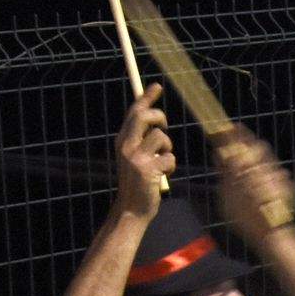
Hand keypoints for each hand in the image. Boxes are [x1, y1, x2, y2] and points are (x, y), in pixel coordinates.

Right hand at [111, 85, 171, 211]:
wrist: (131, 209)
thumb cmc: (138, 183)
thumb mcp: (136, 158)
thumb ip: (142, 141)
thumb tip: (157, 124)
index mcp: (122, 141)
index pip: (134, 113)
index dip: (146, 98)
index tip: (157, 86)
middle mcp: (126, 146)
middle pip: (145, 117)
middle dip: (160, 117)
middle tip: (164, 128)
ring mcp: (135, 158)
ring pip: (161, 137)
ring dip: (168, 148)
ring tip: (162, 162)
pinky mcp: (147, 170)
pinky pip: (169, 157)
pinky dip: (171, 166)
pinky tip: (163, 176)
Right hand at [212, 128, 294, 239]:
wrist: (273, 235)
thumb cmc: (244, 220)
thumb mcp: (226, 197)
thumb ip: (223, 174)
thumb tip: (220, 154)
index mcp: (242, 168)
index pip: (234, 143)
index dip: (228, 133)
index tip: (223, 126)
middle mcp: (261, 166)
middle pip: (254, 144)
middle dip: (245, 139)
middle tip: (238, 138)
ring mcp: (276, 173)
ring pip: (266, 155)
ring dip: (257, 151)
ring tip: (249, 156)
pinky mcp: (286, 181)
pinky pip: (275, 169)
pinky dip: (267, 168)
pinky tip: (262, 176)